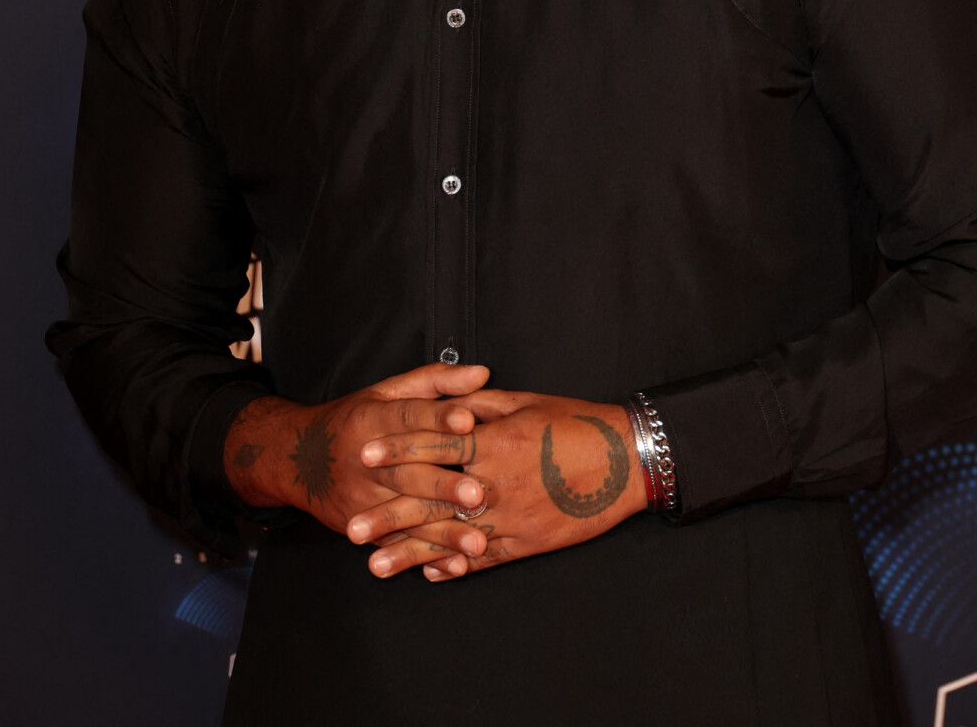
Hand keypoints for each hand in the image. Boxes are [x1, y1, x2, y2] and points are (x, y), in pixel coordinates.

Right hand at [224, 362, 492, 564]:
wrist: (298, 461)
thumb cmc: (356, 420)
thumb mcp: (387, 391)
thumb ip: (435, 381)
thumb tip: (482, 372)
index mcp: (374, 419)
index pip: (408, 417)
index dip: (438, 418)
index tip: (469, 421)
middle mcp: (368, 461)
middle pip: (409, 472)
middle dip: (443, 485)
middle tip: (478, 494)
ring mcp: (364, 499)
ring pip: (407, 516)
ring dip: (443, 533)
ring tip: (478, 544)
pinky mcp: (365, 529)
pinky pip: (398, 546)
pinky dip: (426, 559)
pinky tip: (453, 567)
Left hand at [349, 389, 647, 580]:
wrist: (625, 462)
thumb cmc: (575, 423)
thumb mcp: (526, 402)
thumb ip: (482, 404)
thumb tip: (448, 401)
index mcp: (493, 441)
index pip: (434, 443)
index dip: (397, 448)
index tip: (364, 455)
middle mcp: (494, 483)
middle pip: (431, 501)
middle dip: (388, 515)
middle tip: (351, 528)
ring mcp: (509, 518)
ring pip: (450, 539)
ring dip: (410, 553)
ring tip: (375, 566)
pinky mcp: (526, 543)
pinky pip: (484, 559)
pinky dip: (455, 568)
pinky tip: (429, 576)